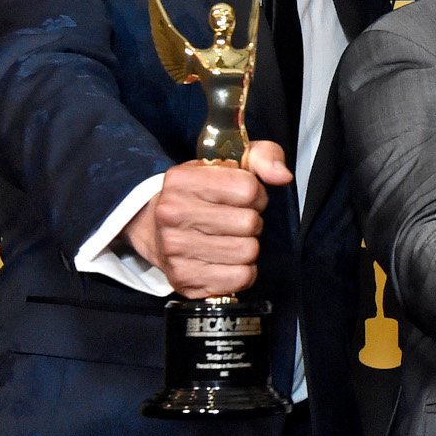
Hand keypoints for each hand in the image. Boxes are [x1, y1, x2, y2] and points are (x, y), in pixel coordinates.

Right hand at [124, 141, 292, 298]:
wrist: (153, 229)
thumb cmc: (202, 194)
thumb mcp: (231, 164)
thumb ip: (264, 157)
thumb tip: (282, 176)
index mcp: (182, 180)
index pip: (248, 189)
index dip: (255, 194)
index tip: (242, 198)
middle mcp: (172, 214)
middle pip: (249, 223)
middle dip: (251, 222)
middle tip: (235, 221)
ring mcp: (175, 249)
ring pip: (248, 252)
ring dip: (247, 247)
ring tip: (229, 239)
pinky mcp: (184, 279)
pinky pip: (240, 278)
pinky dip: (242, 271)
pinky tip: (225, 261)